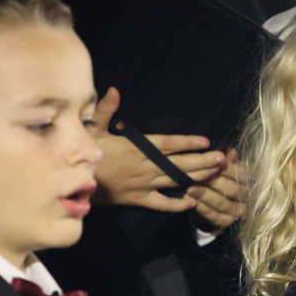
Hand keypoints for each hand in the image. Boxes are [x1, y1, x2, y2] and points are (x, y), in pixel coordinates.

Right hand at [90, 87, 225, 211]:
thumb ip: (106, 110)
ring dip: (197, 177)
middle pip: (179, 163)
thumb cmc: (85, 154)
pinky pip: (161, 204)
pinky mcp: (138, 199)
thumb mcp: (92, 129)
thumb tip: (113, 90)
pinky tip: (192, 201)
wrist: (73, 184)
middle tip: (223, 159)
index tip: (206, 142)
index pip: (168, 144)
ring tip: (216, 174)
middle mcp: (145, 166)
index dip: (188, 143)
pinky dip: (176, 204)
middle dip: (202, 161)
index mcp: (136, 148)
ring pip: (175, 181)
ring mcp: (143, 184)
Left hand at [192, 147, 245, 231]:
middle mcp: (246, 196)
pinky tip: (191, 201)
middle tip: (198, 176)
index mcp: (248, 180)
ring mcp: (237, 211)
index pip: (240, 173)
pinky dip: (202, 208)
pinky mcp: (226, 221)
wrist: (212, 200)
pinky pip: (214, 215)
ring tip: (190, 188)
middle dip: (214, 182)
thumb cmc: (218, 177)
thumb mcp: (222, 167)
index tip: (211, 161)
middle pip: (232, 189)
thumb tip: (230, 151)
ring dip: (205, 196)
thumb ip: (226, 160)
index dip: (226, 168)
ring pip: (222, 203)